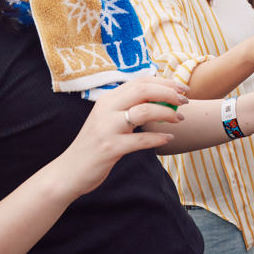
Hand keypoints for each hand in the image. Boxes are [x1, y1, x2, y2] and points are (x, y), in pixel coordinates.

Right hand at [52, 76, 187, 199]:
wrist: (68, 171)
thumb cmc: (94, 145)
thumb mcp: (107, 120)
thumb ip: (126, 107)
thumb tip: (157, 97)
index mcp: (107, 99)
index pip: (139, 81)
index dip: (164, 82)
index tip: (182, 87)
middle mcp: (106, 108)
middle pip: (143, 90)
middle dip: (169, 93)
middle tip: (186, 100)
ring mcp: (107, 128)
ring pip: (144, 111)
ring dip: (167, 113)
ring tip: (179, 118)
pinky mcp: (110, 147)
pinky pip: (140, 140)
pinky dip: (158, 138)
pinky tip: (169, 138)